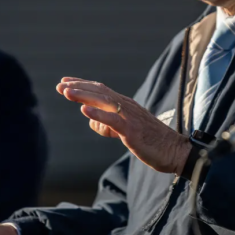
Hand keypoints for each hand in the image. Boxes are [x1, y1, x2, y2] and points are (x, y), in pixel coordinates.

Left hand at [56, 77, 188, 173]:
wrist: (175, 151)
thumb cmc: (151, 142)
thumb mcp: (126, 130)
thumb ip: (108, 123)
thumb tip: (91, 121)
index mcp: (126, 105)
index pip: (100, 90)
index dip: (82, 85)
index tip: (65, 82)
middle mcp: (127, 107)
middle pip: (99, 92)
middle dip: (78, 88)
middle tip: (60, 86)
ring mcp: (129, 118)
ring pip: (104, 102)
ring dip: (84, 96)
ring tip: (66, 93)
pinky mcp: (132, 131)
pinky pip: (113, 120)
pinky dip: (98, 114)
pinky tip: (84, 111)